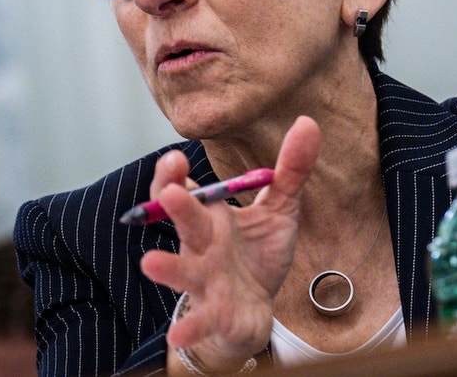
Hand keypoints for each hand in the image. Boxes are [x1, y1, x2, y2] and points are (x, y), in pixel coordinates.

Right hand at [139, 116, 320, 370]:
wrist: (255, 311)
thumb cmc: (258, 257)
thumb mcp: (279, 210)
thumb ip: (290, 170)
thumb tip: (307, 122)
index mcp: (212, 218)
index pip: (185, 191)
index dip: (174, 175)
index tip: (175, 158)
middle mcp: (203, 246)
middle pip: (186, 224)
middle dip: (176, 209)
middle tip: (170, 193)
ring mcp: (207, 281)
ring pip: (184, 272)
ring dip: (168, 268)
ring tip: (149, 264)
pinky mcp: (216, 313)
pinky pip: (202, 320)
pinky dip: (190, 327)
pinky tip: (176, 334)